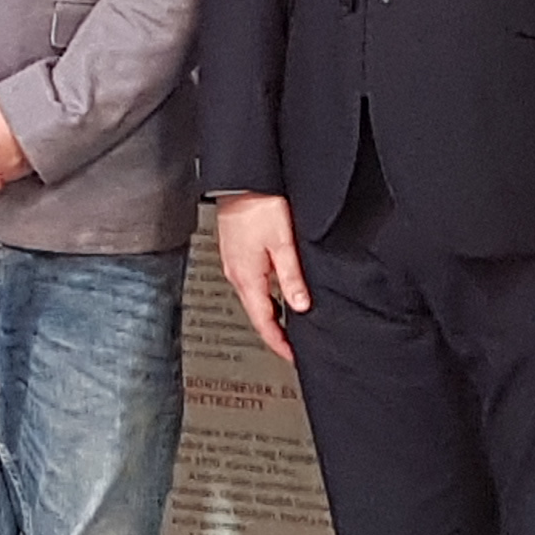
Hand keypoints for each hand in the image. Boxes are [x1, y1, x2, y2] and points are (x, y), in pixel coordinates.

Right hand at [215, 194, 312, 363]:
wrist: (242, 178)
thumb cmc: (259, 204)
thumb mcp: (283, 243)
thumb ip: (291, 277)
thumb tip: (300, 305)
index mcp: (246, 277)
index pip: (263, 321)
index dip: (278, 343)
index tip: (292, 356)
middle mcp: (236, 273)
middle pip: (257, 313)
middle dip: (275, 332)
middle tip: (294, 345)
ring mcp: (234, 263)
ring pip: (254, 298)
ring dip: (271, 313)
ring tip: (290, 323)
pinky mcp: (237, 251)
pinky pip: (252, 283)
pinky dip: (265, 295)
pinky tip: (278, 291)